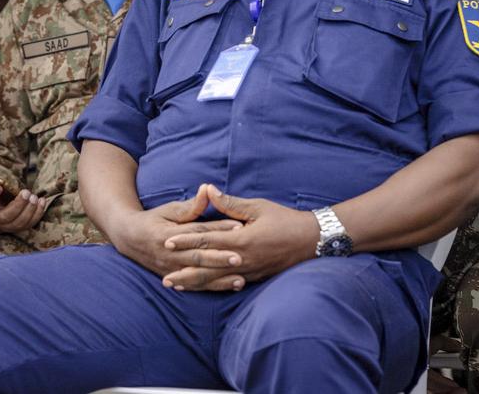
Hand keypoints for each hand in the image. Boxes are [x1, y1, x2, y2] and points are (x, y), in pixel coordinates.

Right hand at [0, 174, 46, 232]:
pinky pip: (29, 224)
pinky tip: (42, 200)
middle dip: (18, 206)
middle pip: (6, 216)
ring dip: (29, 210)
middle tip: (26, 192)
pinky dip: (37, 213)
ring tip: (34, 197)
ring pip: (19, 223)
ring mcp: (7, 225)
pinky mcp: (18, 226)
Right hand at [110, 184, 242, 281]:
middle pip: (197, 257)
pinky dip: (213, 287)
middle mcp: (169, 254)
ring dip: (220, 279)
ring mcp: (170, 269)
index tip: (238, 227)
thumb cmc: (153, 220)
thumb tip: (207, 190)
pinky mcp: (173, 278)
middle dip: (219, 259)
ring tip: (240, 279)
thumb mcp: (168, 210)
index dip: (217, 229)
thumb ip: (190, 205)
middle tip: (240, 258)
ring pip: (198, 276)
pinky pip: (195, 286)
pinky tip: (230, 287)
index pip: (197, 231)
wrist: (129, 239)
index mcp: (168, 235)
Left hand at [162, 185, 318, 290]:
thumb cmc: (285, 220)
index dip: (186, 242)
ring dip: (196, 283)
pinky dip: (213, 287)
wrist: (313, 241)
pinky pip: (230, 284)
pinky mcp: (255, 277)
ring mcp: (249, 271)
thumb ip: (231, 203)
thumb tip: (209, 190)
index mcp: (241, 240)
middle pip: (208, 267)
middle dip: (185, 272)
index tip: (167, 242)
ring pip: (217, 279)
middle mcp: (243, 259)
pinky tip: (202, 289)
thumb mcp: (258, 207)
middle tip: (164, 278)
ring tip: (177, 286)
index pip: (207, 241)